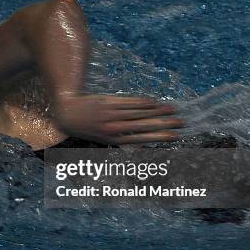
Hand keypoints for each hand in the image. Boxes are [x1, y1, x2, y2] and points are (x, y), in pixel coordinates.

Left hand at [54, 94, 184, 144]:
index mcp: (115, 140)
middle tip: (182, 122)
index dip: (160, 137)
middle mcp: (115, 127)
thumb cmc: (86, 128)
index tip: (175, 136)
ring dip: (158, 110)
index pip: (143, 139)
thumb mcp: (102, 140)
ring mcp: (112, 114)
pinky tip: (154, 101)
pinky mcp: (109, 102)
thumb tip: (140, 148)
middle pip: (145, 125)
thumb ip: (121, 141)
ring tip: (173, 109)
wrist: (67, 113)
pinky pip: (129, 102)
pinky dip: (143, 102)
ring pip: (140, 112)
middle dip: (165, 123)